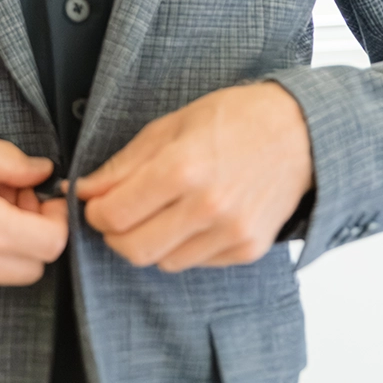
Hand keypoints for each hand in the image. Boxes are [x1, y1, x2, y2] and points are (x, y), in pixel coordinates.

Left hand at [75, 82, 312, 270]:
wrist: (299, 132)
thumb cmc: (233, 119)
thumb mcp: (171, 125)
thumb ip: (124, 164)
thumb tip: (84, 189)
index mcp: (182, 168)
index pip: (115, 215)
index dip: (94, 212)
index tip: (95, 202)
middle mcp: (207, 207)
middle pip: (134, 250)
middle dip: (114, 235)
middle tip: (117, 214)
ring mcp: (230, 233)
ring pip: (163, 262)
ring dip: (150, 242)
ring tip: (161, 211)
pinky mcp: (247, 250)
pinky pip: (196, 263)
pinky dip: (183, 246)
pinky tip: (192, 217)